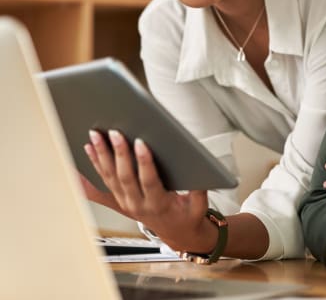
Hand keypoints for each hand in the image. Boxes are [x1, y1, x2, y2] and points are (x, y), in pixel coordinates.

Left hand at [83, 129, 217, 253]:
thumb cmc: (187, 217)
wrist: (177, 234)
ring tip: (96, 136)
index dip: (144, 162)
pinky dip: (92, 167)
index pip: (149, 181)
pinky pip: (103, 182)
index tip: (142, 143)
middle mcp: (137, 205)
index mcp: (158, 204)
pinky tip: (84, 153)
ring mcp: (125, 202)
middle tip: (116, 132)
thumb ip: (199, 192)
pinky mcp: (119, 199)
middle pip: (124, 177)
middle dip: (119, 153)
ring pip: (110, 178)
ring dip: (101, 155)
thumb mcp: (199, 207)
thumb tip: (201, 173)